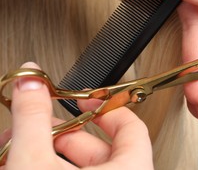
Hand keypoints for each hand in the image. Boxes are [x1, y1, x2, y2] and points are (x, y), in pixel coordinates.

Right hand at [1, 62, 153, 168]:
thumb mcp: (34, 163)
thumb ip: (33, 119)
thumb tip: (30, 84)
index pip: (132, 127)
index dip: (105, 107)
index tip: (85, 99)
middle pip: (99, 147)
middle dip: (61, 131)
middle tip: (41, 122)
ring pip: (81, 167)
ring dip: (48, 151)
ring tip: (18, 144)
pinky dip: (48, 168)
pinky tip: (20, 165)